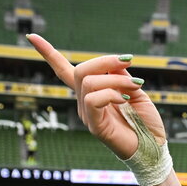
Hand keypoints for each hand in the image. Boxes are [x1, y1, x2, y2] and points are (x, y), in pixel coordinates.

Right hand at [26, 34, 166, 158]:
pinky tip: (125, 100)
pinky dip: (111, 94)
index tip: (31, 36)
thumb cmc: (147, 123)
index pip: (65, 71)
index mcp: (92, 93)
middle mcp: (85, 103)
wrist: (155, 149)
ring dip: (115, 79)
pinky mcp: (94, 125)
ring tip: (136, 86)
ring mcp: (88, 114)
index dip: (48, 54)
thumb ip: (122, 77)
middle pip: (81, 70)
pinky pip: (92, 100)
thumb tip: (113, 62)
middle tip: (129, 61)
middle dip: (105, 60)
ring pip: (89, 82)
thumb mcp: (136, 92)